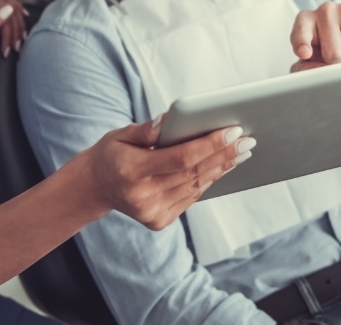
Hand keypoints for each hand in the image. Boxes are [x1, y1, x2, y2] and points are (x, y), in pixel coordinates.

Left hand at [0, 0, 27, 68]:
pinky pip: (11, 6)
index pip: (4, 15)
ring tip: (19, 40)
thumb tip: (7, 10)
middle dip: (15, 30)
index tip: (8, 49)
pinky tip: (24, 17)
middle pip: (11, 10)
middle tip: (15, 47)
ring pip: (13, 7)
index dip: (9, 33)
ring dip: (19, 24)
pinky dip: (19, 13)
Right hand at [79, 118, 255, 229]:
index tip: (232, 131)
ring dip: (221, 168)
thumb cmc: (110, 153)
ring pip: (196, 187)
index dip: (209, 145)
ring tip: (241, 151)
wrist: (94, 186)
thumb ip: (146, 129)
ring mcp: (152, 212)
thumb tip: (172, 119)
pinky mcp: (159, 221)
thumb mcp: (120, 134)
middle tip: (246, 139)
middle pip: (193, 173)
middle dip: (223, 154)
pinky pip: (190, 198)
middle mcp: (143, 196)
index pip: (180, 158)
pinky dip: (207, 180)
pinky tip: (221, 166)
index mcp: (131, 170)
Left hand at [290, 2, 340, 72]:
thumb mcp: (309, 63)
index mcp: (304, 20)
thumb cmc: (325, 54)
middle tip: (338, 65)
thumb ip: (306, 69)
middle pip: (334, 54)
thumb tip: (319, 72)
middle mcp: (325, 10)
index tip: (304, 54)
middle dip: (338, 68)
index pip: (300, 33)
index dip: (302, 44)